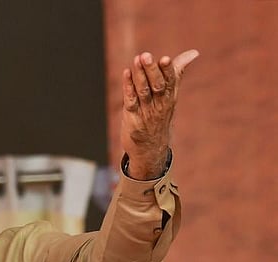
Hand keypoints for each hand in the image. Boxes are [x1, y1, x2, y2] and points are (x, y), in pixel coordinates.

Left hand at [120, 49, 198, 179]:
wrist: (151, 149)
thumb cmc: (160, 116)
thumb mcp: (171, 96)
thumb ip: (177, 73)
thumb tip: (194, 53)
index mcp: (170, 97)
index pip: (171, 82)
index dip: (168, 71)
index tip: (165, 59)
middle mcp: (160, 104)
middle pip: (157, 85)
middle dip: (152, 70)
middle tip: (146, 55)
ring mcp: (146, 112)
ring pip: (143, 91)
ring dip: (139, 75)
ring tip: (136, 60)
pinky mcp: (132, 118)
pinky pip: (131, 100)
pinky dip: (128, 87)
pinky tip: (126, 73)